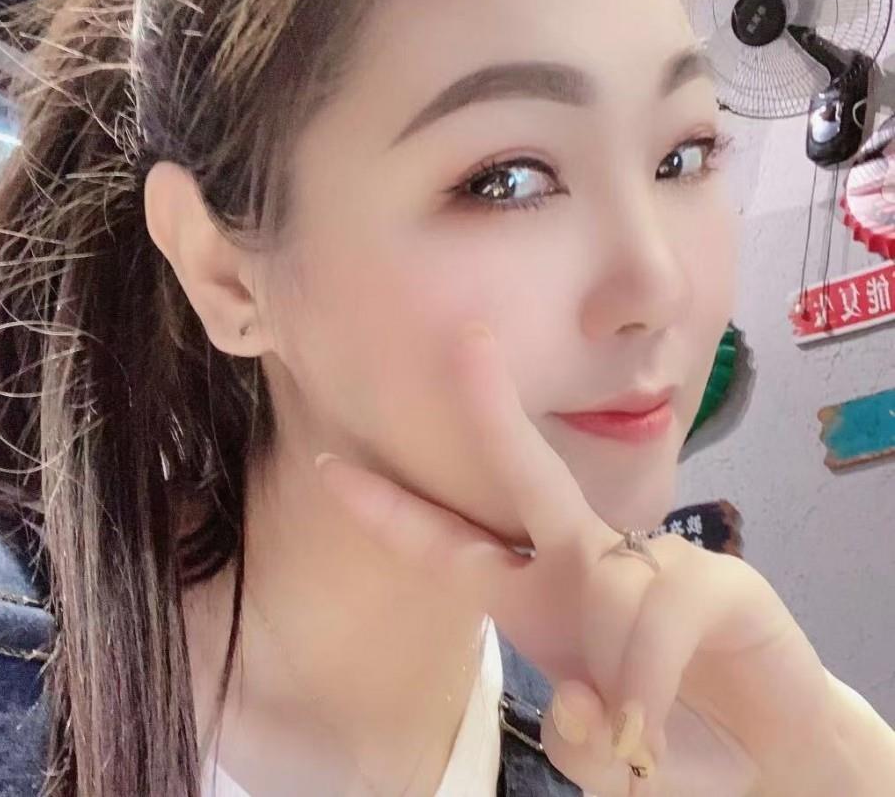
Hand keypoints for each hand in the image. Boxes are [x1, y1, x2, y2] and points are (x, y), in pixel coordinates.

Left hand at [315, 322, 841, 795]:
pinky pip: (658, 611)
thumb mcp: (594, 753)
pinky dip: (648, 678)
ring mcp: (650, 562)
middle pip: (527, 471)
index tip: (330, 467)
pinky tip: (657, 715)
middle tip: (466, 340)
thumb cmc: (664, 738)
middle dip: (492, 408)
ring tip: (638, 730)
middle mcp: (582, 563)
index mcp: (531, 596)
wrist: (765, 759)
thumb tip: (581, 695)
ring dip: (613, 672)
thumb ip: (572, 738)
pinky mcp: (714, 580)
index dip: (390, 511)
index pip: (450, 546)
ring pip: (604, 577)